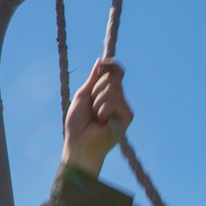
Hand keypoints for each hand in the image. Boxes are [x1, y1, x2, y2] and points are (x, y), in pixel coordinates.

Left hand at [62, 59, 131, 177]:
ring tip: (96, 117)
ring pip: (112, 89)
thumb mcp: (83, 95)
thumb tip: (100, 61)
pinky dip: (103, 110)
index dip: (111, 65)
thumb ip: (93, 79)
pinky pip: (115, 101)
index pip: (116, 72)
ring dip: (97, 102)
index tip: (103, 64)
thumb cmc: (78, 123)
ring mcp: (124, 107)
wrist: (79, 143)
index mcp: (107, 93)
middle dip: (96, 90)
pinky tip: (102, 122)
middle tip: (92, 107)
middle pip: (112, 78)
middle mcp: (118, 98)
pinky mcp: (128, 116)